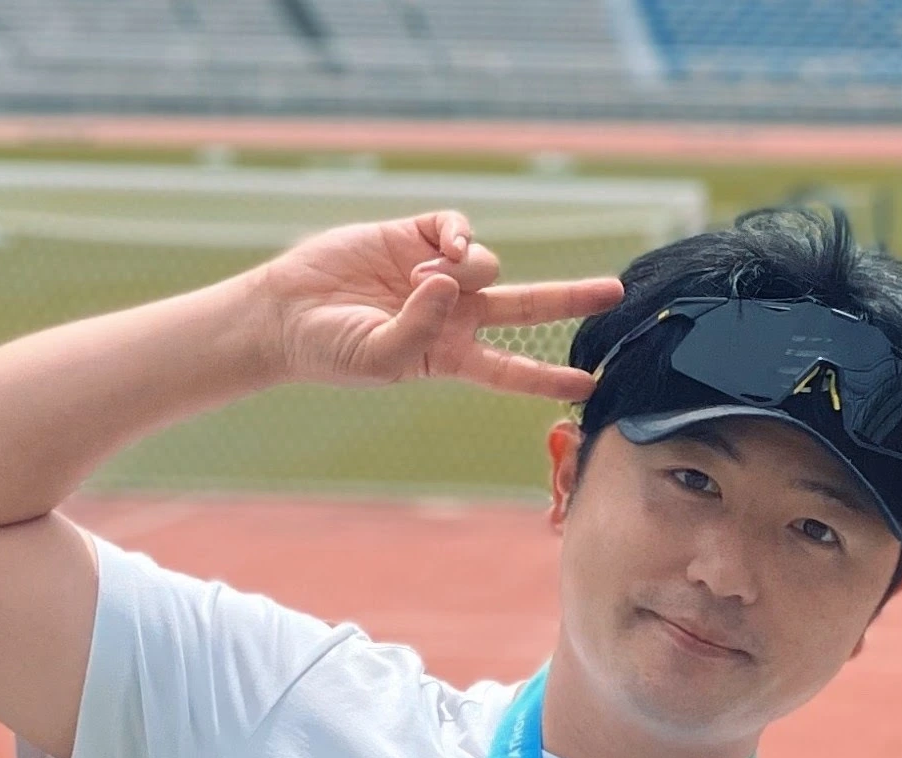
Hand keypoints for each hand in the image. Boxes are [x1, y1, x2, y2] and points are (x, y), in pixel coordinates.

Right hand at [254, 210, 625, 398]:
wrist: (286, 312)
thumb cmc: (330, 349)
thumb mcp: (381, 358)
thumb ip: (421, 330)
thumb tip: (451, 282)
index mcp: (452, 356)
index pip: (513, 370)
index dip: (551, 377)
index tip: (589, 386)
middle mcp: (456, 315)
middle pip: (530, 307)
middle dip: (572, 299)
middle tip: (615, 292)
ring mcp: (440, 274)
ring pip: (489, 264)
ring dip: (463, 269)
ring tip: (416, 278)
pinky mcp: (418, 237)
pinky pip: (461, 228)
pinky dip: (460, 234)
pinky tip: (443, 245)